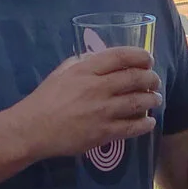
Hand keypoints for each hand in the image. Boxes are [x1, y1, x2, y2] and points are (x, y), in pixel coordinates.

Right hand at [10, 46, 161, 159]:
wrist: (32, 129)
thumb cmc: (45, 99)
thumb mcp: (62, 72)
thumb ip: (83, 62)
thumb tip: (101, 57)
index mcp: (86, 70)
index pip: (121, 56)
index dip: (141, 56)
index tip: (148, 59)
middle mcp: (98, 88)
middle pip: (136, 78)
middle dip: (151, 78)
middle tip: (155, 81)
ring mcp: (103, 111)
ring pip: (139, 102)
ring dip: (152, 100)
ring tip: (155, 100)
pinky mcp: (104, 133)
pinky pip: (133, 127)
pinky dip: (146, 124)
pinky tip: (149, 122)